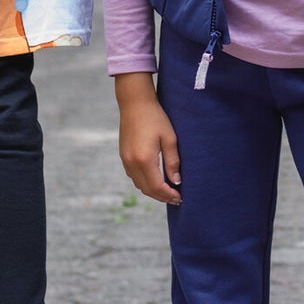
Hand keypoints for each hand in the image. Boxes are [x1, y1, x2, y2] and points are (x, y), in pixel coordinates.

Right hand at [114, 73, 181, 203]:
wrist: (135, 103)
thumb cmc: (155, 118)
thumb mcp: (169, 138)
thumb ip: (173, 162)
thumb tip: (176, 181)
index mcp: (144, 159)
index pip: (157, 186)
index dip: (169, 195)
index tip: (180, 198)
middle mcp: (132, 163)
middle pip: (147, 189)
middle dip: (162, 196)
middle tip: (176, 199)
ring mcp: (125, 160)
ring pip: (139, 185)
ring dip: (153, 191)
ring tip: (167, 192)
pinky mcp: (123, 156)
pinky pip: (134, 177)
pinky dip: (145, 183)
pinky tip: (155, 180)